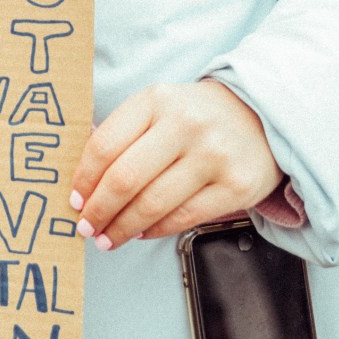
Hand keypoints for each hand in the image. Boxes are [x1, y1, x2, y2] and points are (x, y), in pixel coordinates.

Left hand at [70, 79, 282, 250]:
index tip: (75, 200)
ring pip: (153, 203)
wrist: (262, 115)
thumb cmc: (196, 115)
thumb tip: (84, 177)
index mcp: (156, 100)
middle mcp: (184, 124)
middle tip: (87, 228)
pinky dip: (155, 230)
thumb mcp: (158, 106)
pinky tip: (142, 232)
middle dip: (99, 211)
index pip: (105, 145)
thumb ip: (124, 132)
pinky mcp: (236, 186)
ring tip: (108, 238)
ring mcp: (213, 156)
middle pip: (125, 178)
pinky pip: (184, 218)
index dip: (84, 179)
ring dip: (123, 228)